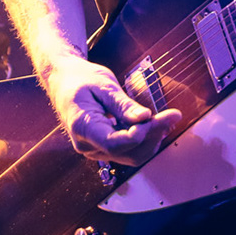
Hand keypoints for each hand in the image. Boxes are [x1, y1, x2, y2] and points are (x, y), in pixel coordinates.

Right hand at [39, 55, 183, 165]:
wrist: (63, 80)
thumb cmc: (80, 78)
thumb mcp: (102, 85)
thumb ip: (123, 104)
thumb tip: (145, 117)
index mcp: (81, 126)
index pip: (113, 143)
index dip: (137, 135)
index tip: (153, 118)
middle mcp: (87, 144)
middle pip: (126, 152)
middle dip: (152, 135)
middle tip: (172, 115)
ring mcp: (94, 149)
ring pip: (131, 155)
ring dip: (151, 139)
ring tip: (167, 118)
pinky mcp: (103, 147)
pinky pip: (127, 151)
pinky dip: (144, 139)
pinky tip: (154, 123)